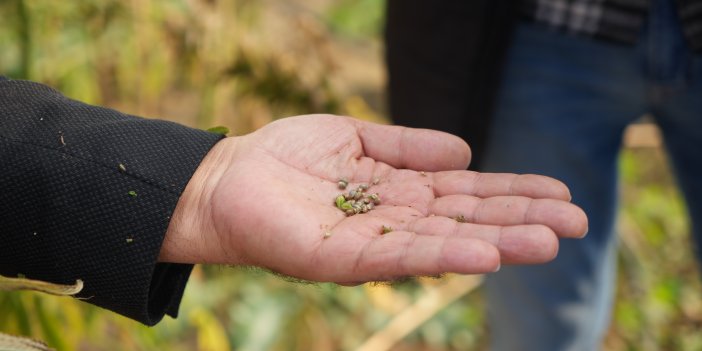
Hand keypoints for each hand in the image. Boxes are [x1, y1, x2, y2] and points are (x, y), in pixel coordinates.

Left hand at [161, 115, 586, 283]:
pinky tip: (483, 254)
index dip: (514, 194)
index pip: (467, 193)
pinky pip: (399, 257)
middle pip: (467, 220)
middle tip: (578, 225)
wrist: (229, 177)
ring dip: (497, 243)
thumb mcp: (356, 138)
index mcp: (401, 191)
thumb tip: (466, 151)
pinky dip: (443, 255)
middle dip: (521, 222)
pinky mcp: (342, 259)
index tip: (561, 195)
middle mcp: (396, 221)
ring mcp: (372, 242)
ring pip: (444, 242)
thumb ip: (408, 146)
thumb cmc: (288, 156)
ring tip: (547, 242)